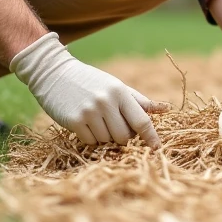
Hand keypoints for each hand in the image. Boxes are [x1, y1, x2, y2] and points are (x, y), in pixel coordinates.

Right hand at [10, 32, 169, 146]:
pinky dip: (89, 137)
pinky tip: (84, 123)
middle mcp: (106, 102)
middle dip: (122, 136)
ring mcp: (89, 112)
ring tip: (96, 120)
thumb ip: (139, 101)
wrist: (54, 73)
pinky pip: (90, 142)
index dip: (151, 137)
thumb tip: (166, 109)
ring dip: (104, 136)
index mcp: (120, 92)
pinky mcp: (73, 121)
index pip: (141, 120)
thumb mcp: (116, 86)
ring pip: (107, 141)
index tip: (157, 148)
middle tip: (112, 124)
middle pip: (124, 137)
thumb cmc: (91, 81)